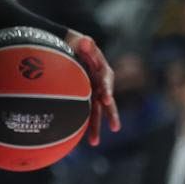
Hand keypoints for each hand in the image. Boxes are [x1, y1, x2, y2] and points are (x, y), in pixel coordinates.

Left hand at [65, 30, 119, 144]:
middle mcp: (101, 85)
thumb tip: (86, 40)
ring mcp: (93, 93)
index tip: (106, 98)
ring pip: (96, 112)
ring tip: (94, 143)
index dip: (107, 89)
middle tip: (115, 127)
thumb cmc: (77, 45)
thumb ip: (85, 43)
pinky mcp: (84, 98)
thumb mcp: (81, 42)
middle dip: (111, 115)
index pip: (107, 81)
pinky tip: (79, 138)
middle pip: (107, 102)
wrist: (69, 49)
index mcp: (103, 71)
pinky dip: (83, 124)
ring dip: (96, 127)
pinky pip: (85, 112)